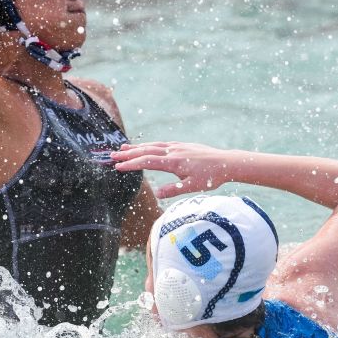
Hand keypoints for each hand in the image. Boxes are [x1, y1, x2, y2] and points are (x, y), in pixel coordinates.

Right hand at [110, 141, 234, 199]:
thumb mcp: (193, 187)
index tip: (118, 166)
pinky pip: (160, 144)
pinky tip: (145, 147)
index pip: (147, 162)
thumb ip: (174, 189)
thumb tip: (156, 193)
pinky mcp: (181, 146)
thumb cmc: (210, 177)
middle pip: (146, 151)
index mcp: (174, 161)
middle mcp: (173, 151)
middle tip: (112, 156)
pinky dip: (149, 145)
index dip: (131, 164)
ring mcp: (177, 147)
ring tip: (122, 148)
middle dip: (128, 154)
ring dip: (136, 147)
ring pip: (152, 146)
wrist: (226, 163)